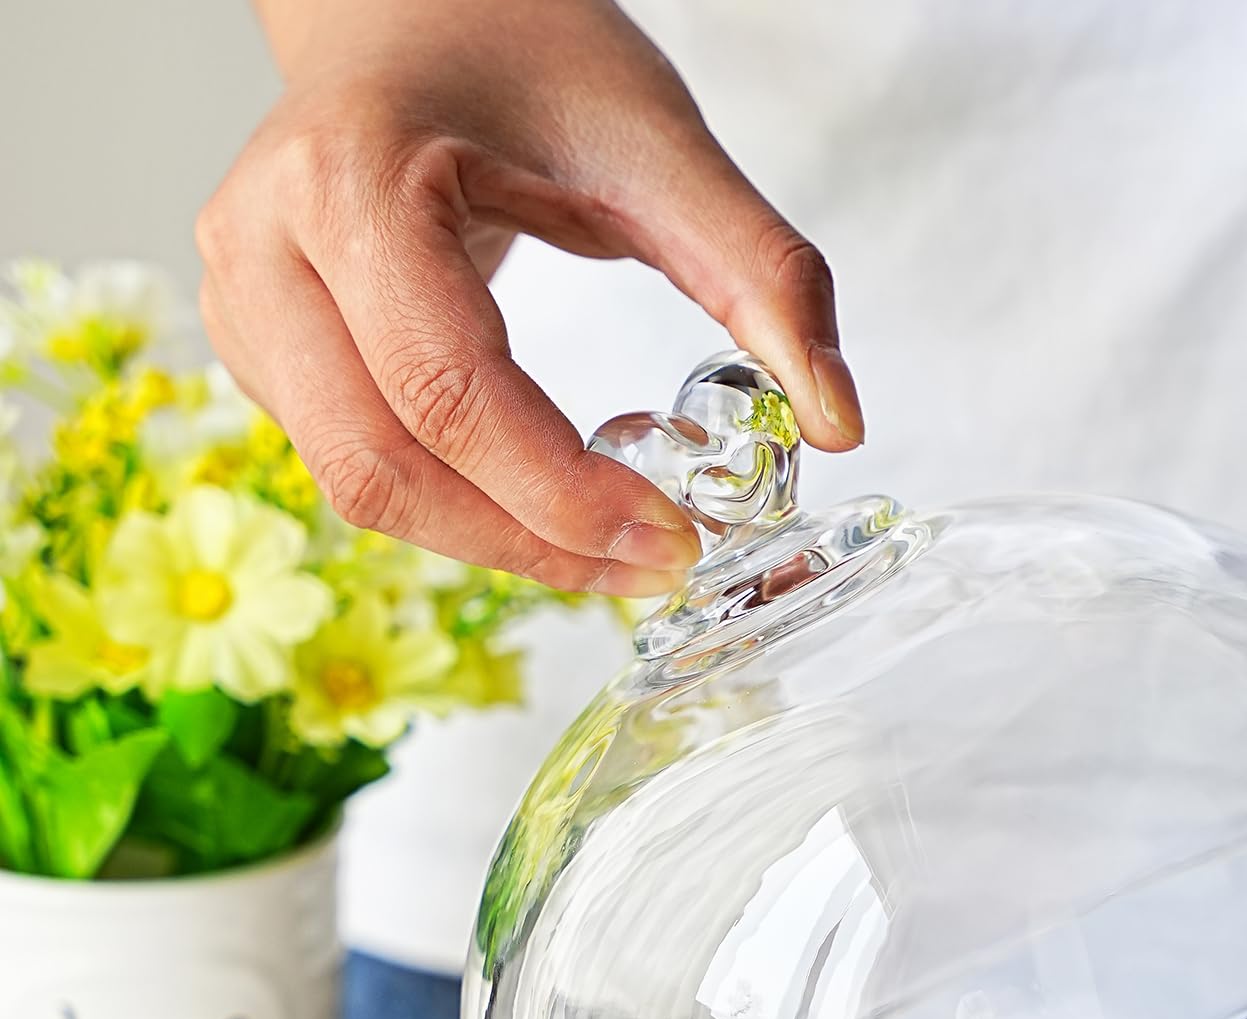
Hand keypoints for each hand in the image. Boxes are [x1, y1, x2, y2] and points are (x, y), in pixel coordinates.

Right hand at [199, 0, 862, 593]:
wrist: (414, 9)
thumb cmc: (519, 51)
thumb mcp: (659, 143)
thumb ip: (763, 275)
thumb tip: (836, 422)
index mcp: (348, 177)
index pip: (449, 389)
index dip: (563, 495)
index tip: (672, 539)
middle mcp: (264, 245)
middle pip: (382, 466)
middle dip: (529, 544)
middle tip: (652, 568)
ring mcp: (243, 303)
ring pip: (359, 488)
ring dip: (494, 542)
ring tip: (613, 545)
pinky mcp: (260, 348)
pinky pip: (357, 468)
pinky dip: (459, 509)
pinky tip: (546, 503)